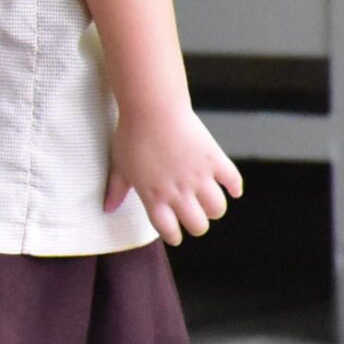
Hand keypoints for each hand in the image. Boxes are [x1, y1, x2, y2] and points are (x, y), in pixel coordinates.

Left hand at [106, 106, 243, 245]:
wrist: (152, 108)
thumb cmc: (131, 135)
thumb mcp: (119, 166)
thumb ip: (116, 190)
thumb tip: (108, 208)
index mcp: (154, 197)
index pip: (169, 230)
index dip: (173, 236)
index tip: (175, 234)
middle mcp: (179, 192)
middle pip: (198, 226)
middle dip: (197, 225)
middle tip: (193, 215)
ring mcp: (199, 177)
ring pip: (218, 209)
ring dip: (214, 208)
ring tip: (208, 200)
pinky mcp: (214, 159)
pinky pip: (233, 180)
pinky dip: (235, 187)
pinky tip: (231, 188)